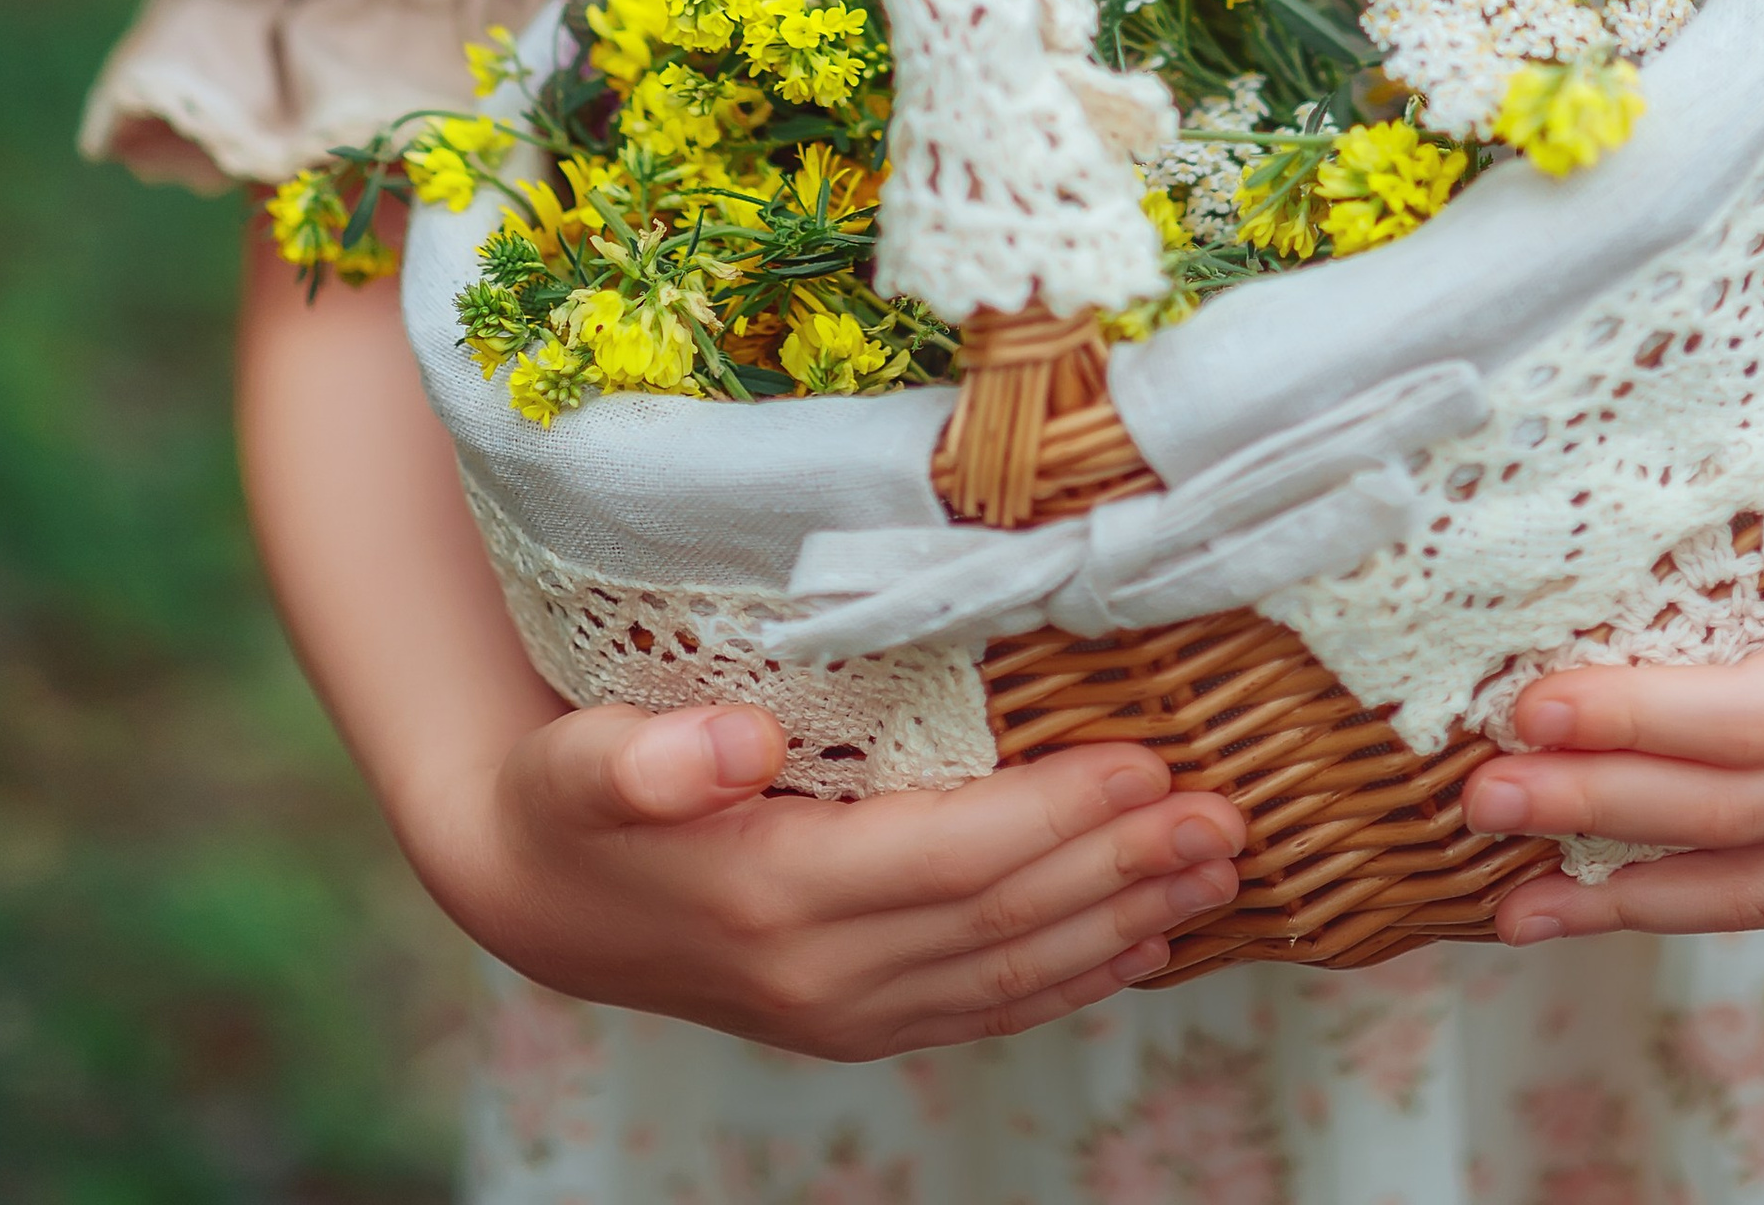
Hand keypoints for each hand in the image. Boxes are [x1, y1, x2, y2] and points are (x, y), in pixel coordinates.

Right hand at [418, 706, 1246, 1055]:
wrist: (535, 895)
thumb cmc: (570, 797)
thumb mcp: (581, 759)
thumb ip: (647, 756)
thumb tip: (729, 744)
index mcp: (774, 893)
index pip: (953, 857)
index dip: (1057, 813)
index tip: (1149, 761)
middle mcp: (822, 973)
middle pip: (1006, 922)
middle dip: (1126, 869)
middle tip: (1228, 818)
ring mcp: (843, 1011)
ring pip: (1012, 974)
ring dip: (1124, 924)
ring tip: (1217, 873)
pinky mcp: (855, 1020)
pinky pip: (985, 1007)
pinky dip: (1071, 978)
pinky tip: (1139, 944)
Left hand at [1460, 431, 1763, 939]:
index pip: (1753, 724)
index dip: (1639, 720)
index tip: (1531, 700)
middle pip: (1731, 816)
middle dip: (1594, 811)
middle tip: (1472, 797)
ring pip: (1754, 886)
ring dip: (1626, 895)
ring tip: (1505, 901)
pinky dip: (1695, 905)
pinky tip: (1612, 900)